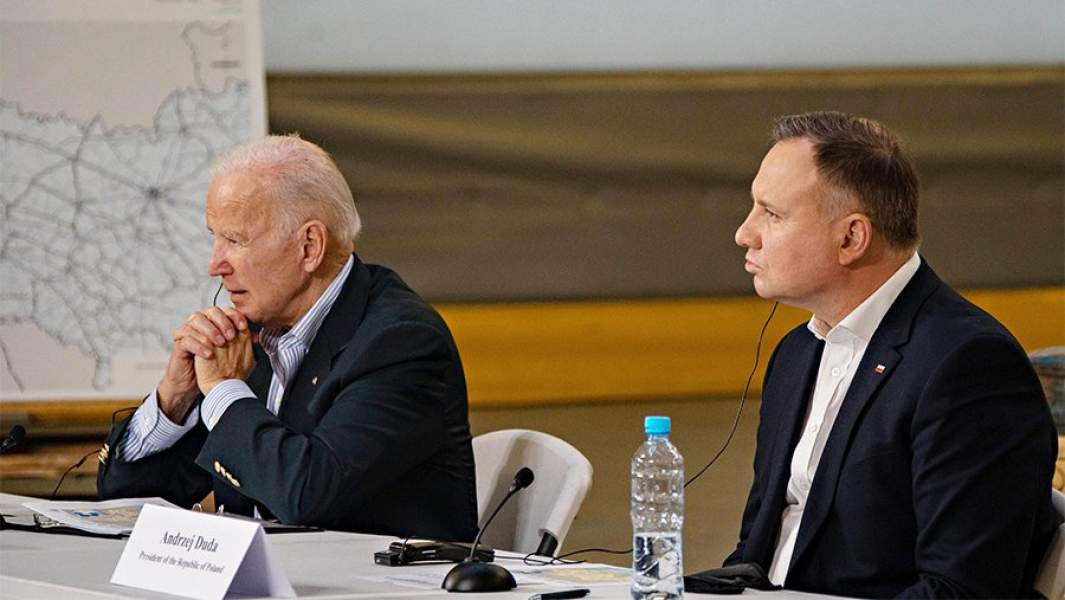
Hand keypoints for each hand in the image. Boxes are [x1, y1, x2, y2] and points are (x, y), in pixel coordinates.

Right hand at [158, 307, 248, 422]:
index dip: (235, 316)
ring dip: (210, 331)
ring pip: (195, 320)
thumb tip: (256, 336)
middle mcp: (201, 324)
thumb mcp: (235, 355)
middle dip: (222, 321)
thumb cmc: (218, 367)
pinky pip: (186, 339)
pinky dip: (198, 345)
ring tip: (220, 344)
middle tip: (231, 336)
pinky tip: (209, 354)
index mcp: (215, 323)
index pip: (225, 310)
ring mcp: (188, 332)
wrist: (202, 385)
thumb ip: (244, 344)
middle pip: (210, 311)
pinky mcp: (179, 345)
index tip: (244, 327)